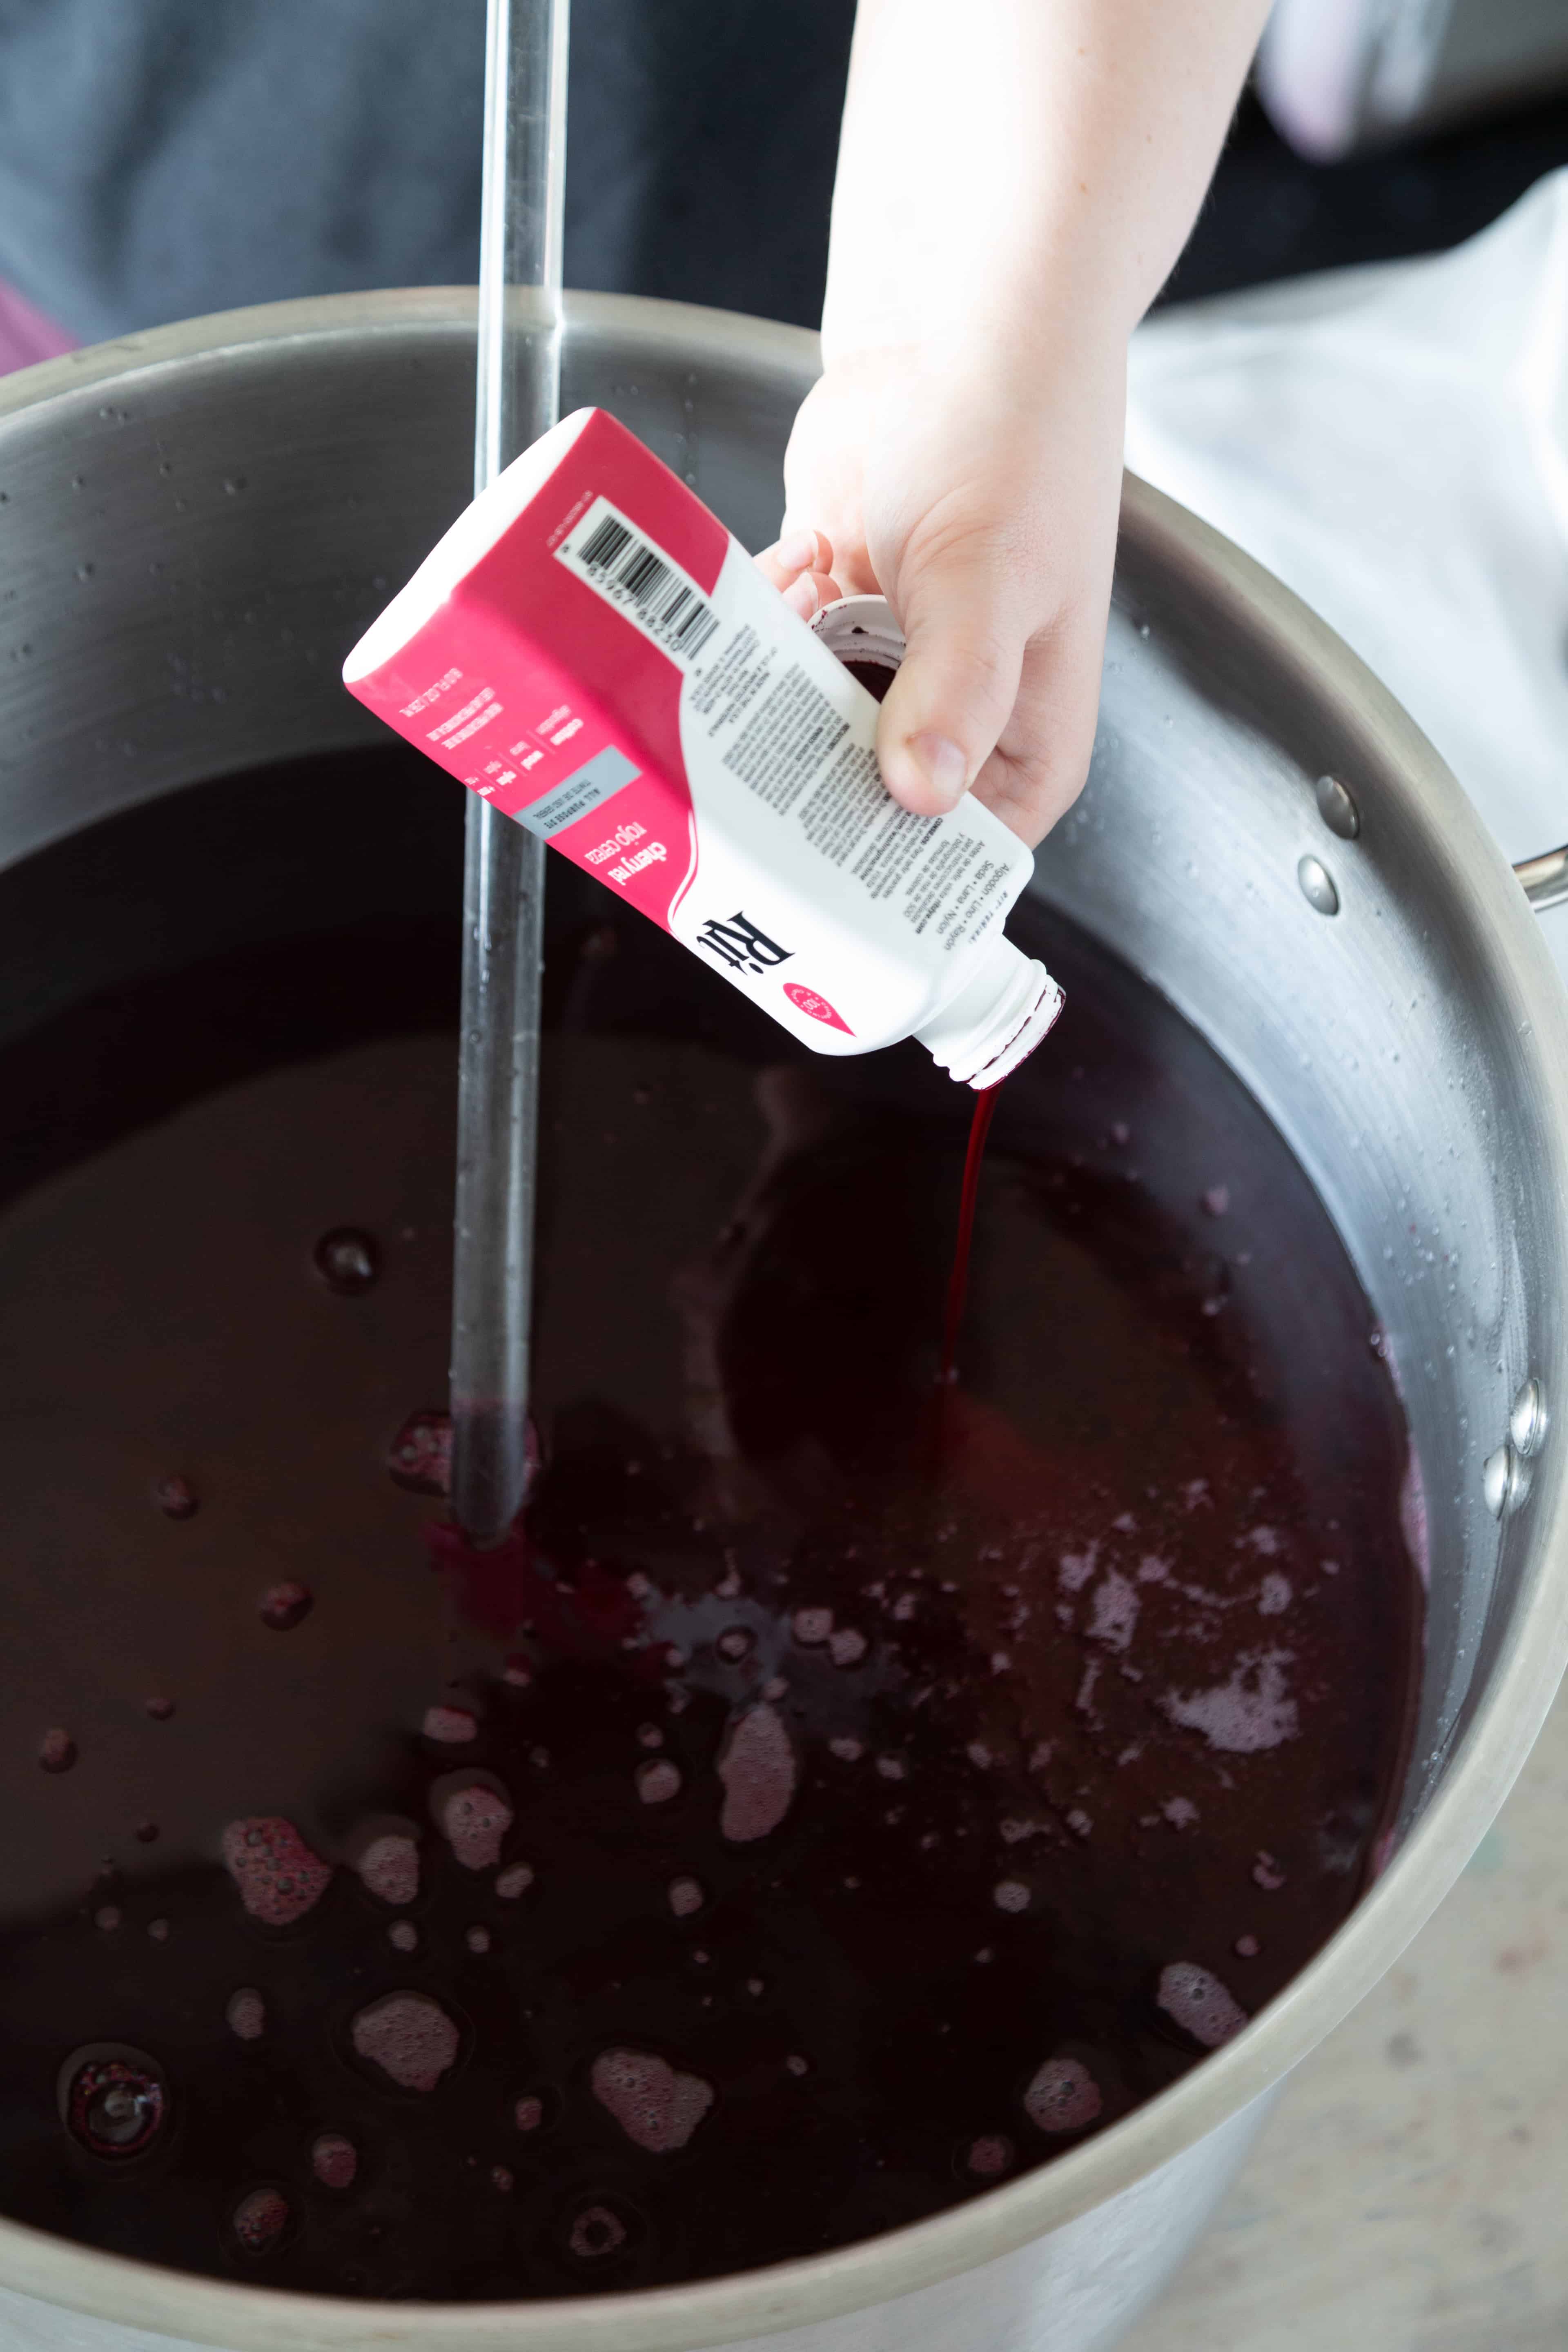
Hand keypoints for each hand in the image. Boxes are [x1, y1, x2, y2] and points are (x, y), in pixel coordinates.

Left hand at [756, 331, 1125, 850]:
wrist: (961, 330)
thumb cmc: (1013, 445)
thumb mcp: (991, 582)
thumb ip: (956, 690)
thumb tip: (922, 794)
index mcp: (1023, 746)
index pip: (954, 867)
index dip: (882, 886)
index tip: (806, 880)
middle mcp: (957, 721)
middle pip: (863, 813)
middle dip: (803, 783)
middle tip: (752, 759)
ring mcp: (889, 671)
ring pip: (805, 738)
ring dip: (778, 690)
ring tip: (798, 612)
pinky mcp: (832, 617)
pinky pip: (776, 662)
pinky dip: (772, 617)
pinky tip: (802, 560)